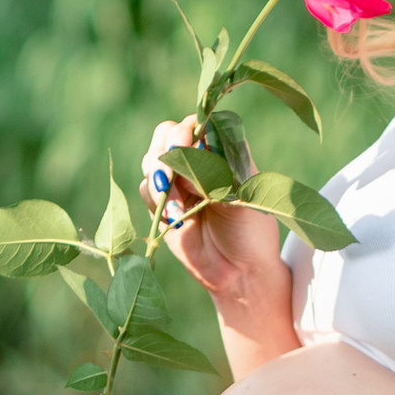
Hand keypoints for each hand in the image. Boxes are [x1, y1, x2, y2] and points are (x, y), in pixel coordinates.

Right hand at [141, 120, 283, 308]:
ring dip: (159, 180)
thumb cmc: (250, 230)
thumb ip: (215, 165)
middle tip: (171, 177)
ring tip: (179, 209)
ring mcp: (177, 180)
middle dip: (165, 153)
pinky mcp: (162, 203)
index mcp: (221, 150)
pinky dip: (155, 201)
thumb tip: (187, 143)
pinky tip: (177, 220)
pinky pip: (144, 188)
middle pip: (166, 134)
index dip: (185, 132)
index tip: (186, 149)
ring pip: (150, 159)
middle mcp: (197, 159)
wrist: (238, 272)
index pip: (196, 122)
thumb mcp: (241, 192)